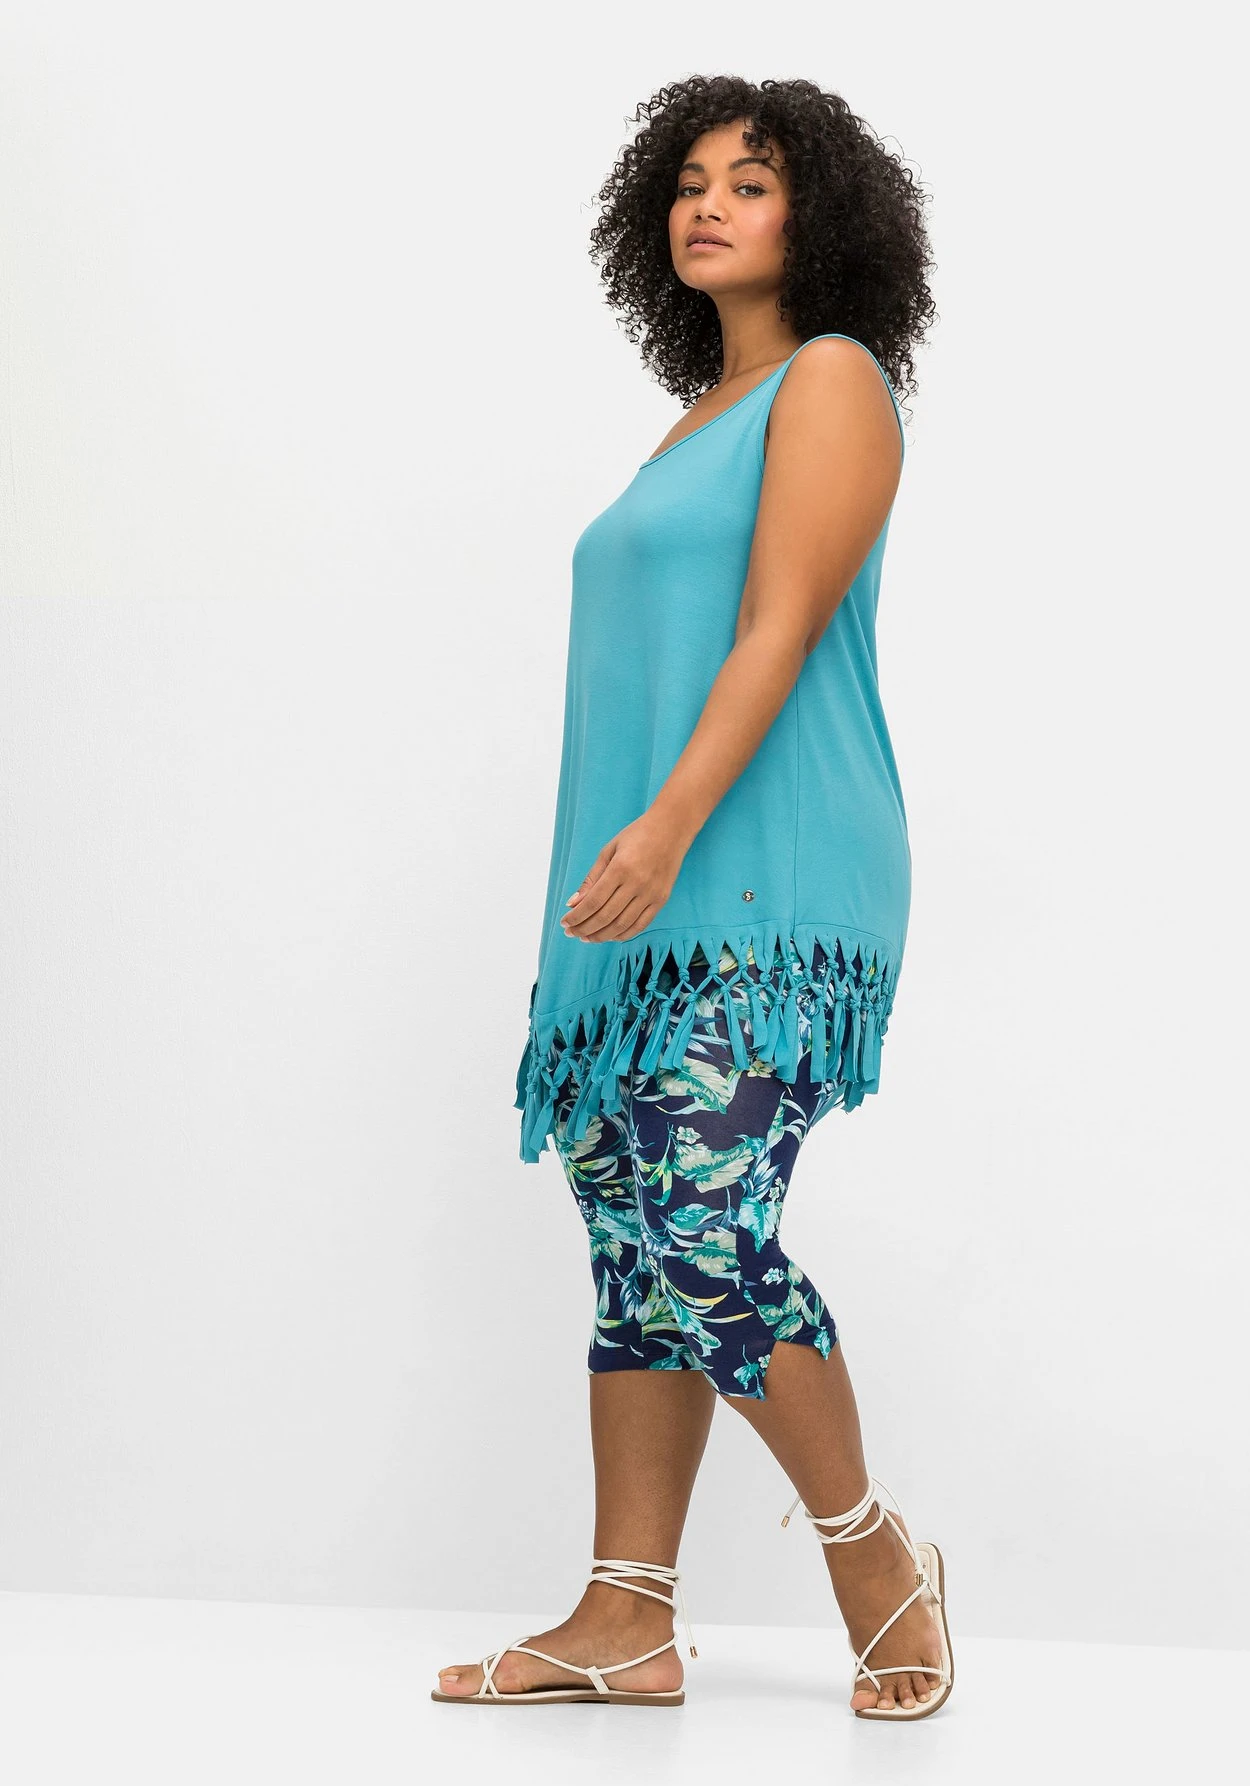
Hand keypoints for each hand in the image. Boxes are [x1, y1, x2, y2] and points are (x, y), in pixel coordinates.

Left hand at [560, 810, 691, 942]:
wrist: (671, 829)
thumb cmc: (637, 836)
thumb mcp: (609, 850)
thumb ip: (591, 878)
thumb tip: (573, 903)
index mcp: (620, 868)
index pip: (593, 901)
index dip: (577, 916)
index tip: (565, 923)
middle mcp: (637, 883)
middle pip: (605, 916)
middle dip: (584, 928)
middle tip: (571, 933)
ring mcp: (651, 894)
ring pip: (622, 925)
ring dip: (601, 935)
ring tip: (587, 937)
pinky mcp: (661, 900)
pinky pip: (640, 925)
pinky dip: (623, 934)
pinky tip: (610, 936)